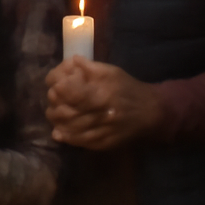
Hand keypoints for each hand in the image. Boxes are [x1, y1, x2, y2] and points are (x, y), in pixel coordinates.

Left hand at [45, 58, 164, 149]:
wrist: (151, 112)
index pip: (71, 93)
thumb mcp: (112, 72)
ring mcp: (102, 131)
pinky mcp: (104, 143)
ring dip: (58, 121)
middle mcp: (101, 115)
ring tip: (53, 113)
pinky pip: (81, 142)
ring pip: (71, 129)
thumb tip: (72, 61)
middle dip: (54, 105)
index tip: (56, 85)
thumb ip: (90, 67)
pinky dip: (67, 137)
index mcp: (102, 94)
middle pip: (67, 112)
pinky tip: (59, 132)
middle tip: (52, 99)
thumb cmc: (129, 88)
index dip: (59, 88)